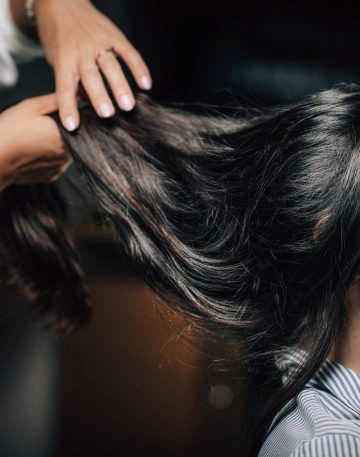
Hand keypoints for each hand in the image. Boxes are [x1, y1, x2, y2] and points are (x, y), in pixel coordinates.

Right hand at [0, 94, 71, 191]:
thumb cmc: (9, 131)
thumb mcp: (32, 107)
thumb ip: (57, 101)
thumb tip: (76, 96)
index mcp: (65, 136)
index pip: (82, 126)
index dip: (74, 119)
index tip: (64, 115)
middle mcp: (67, 155)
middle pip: (75, 139)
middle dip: (65, 131)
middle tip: (45, 126)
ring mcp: (60, 167)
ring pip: (67, 152)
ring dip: (58, 144)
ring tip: (39, 138)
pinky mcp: (52, 176)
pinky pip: (57, 163)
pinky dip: (50, 156)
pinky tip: (37, 150)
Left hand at [34, 0, 151, 130]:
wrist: (61, 2)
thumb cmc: (58, 39)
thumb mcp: (57, 60)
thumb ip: (73, 82)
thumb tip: (87, 106)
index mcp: (63, 59)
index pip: (64, 87)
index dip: (68, 107)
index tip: (72, 126)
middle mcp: (80, 50)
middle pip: (91, 76)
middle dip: (100, 96)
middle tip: (108, 114)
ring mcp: (99, 42)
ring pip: (111, 66)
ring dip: (121, 87)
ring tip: (129, 106)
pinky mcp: (115, 35)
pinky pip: (129, 53)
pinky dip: (139, 68)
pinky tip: (146, 85)